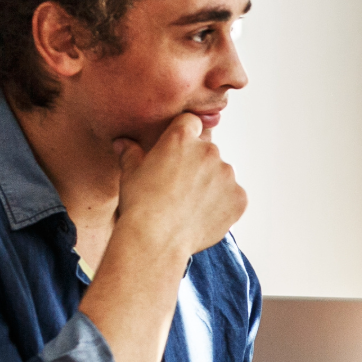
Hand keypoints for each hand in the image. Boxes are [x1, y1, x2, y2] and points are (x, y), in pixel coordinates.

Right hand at [112, 114, 246, 259]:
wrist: (157, 239)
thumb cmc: (139, 205)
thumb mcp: (130, 174)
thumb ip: (131, 153)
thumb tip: (122, 142)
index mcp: (181, 138)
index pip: (191, 122)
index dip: (184, 135)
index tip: (178, 152)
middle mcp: (209, 151)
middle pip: (207, 151)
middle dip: (197, 164)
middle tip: (179, 187)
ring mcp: (227, 174)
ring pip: (221, 174)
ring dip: (211, 185)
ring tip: (189, 206)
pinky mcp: (239, 197)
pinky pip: (233, 197)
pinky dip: (223, 205)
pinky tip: (203, 216)